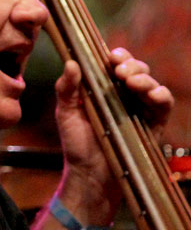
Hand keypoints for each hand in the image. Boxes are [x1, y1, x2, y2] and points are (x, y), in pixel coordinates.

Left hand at [54, 47, 172, 218]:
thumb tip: (70, 62)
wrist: (89, 174)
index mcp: (105, 88)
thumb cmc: (76, 142)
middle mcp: (125, 95)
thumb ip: (66, 88)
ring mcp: (140, 108)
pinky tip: (152, 94)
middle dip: (131, 65)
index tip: (111, 56)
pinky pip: (164, 105)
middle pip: (137, 70)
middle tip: (119, 70)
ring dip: (144, 78)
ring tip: (131, 82)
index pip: (116, 65)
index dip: (118, 56)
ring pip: (152, 84)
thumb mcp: (66, 112)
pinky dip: (160, 95)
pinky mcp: (154, 124)